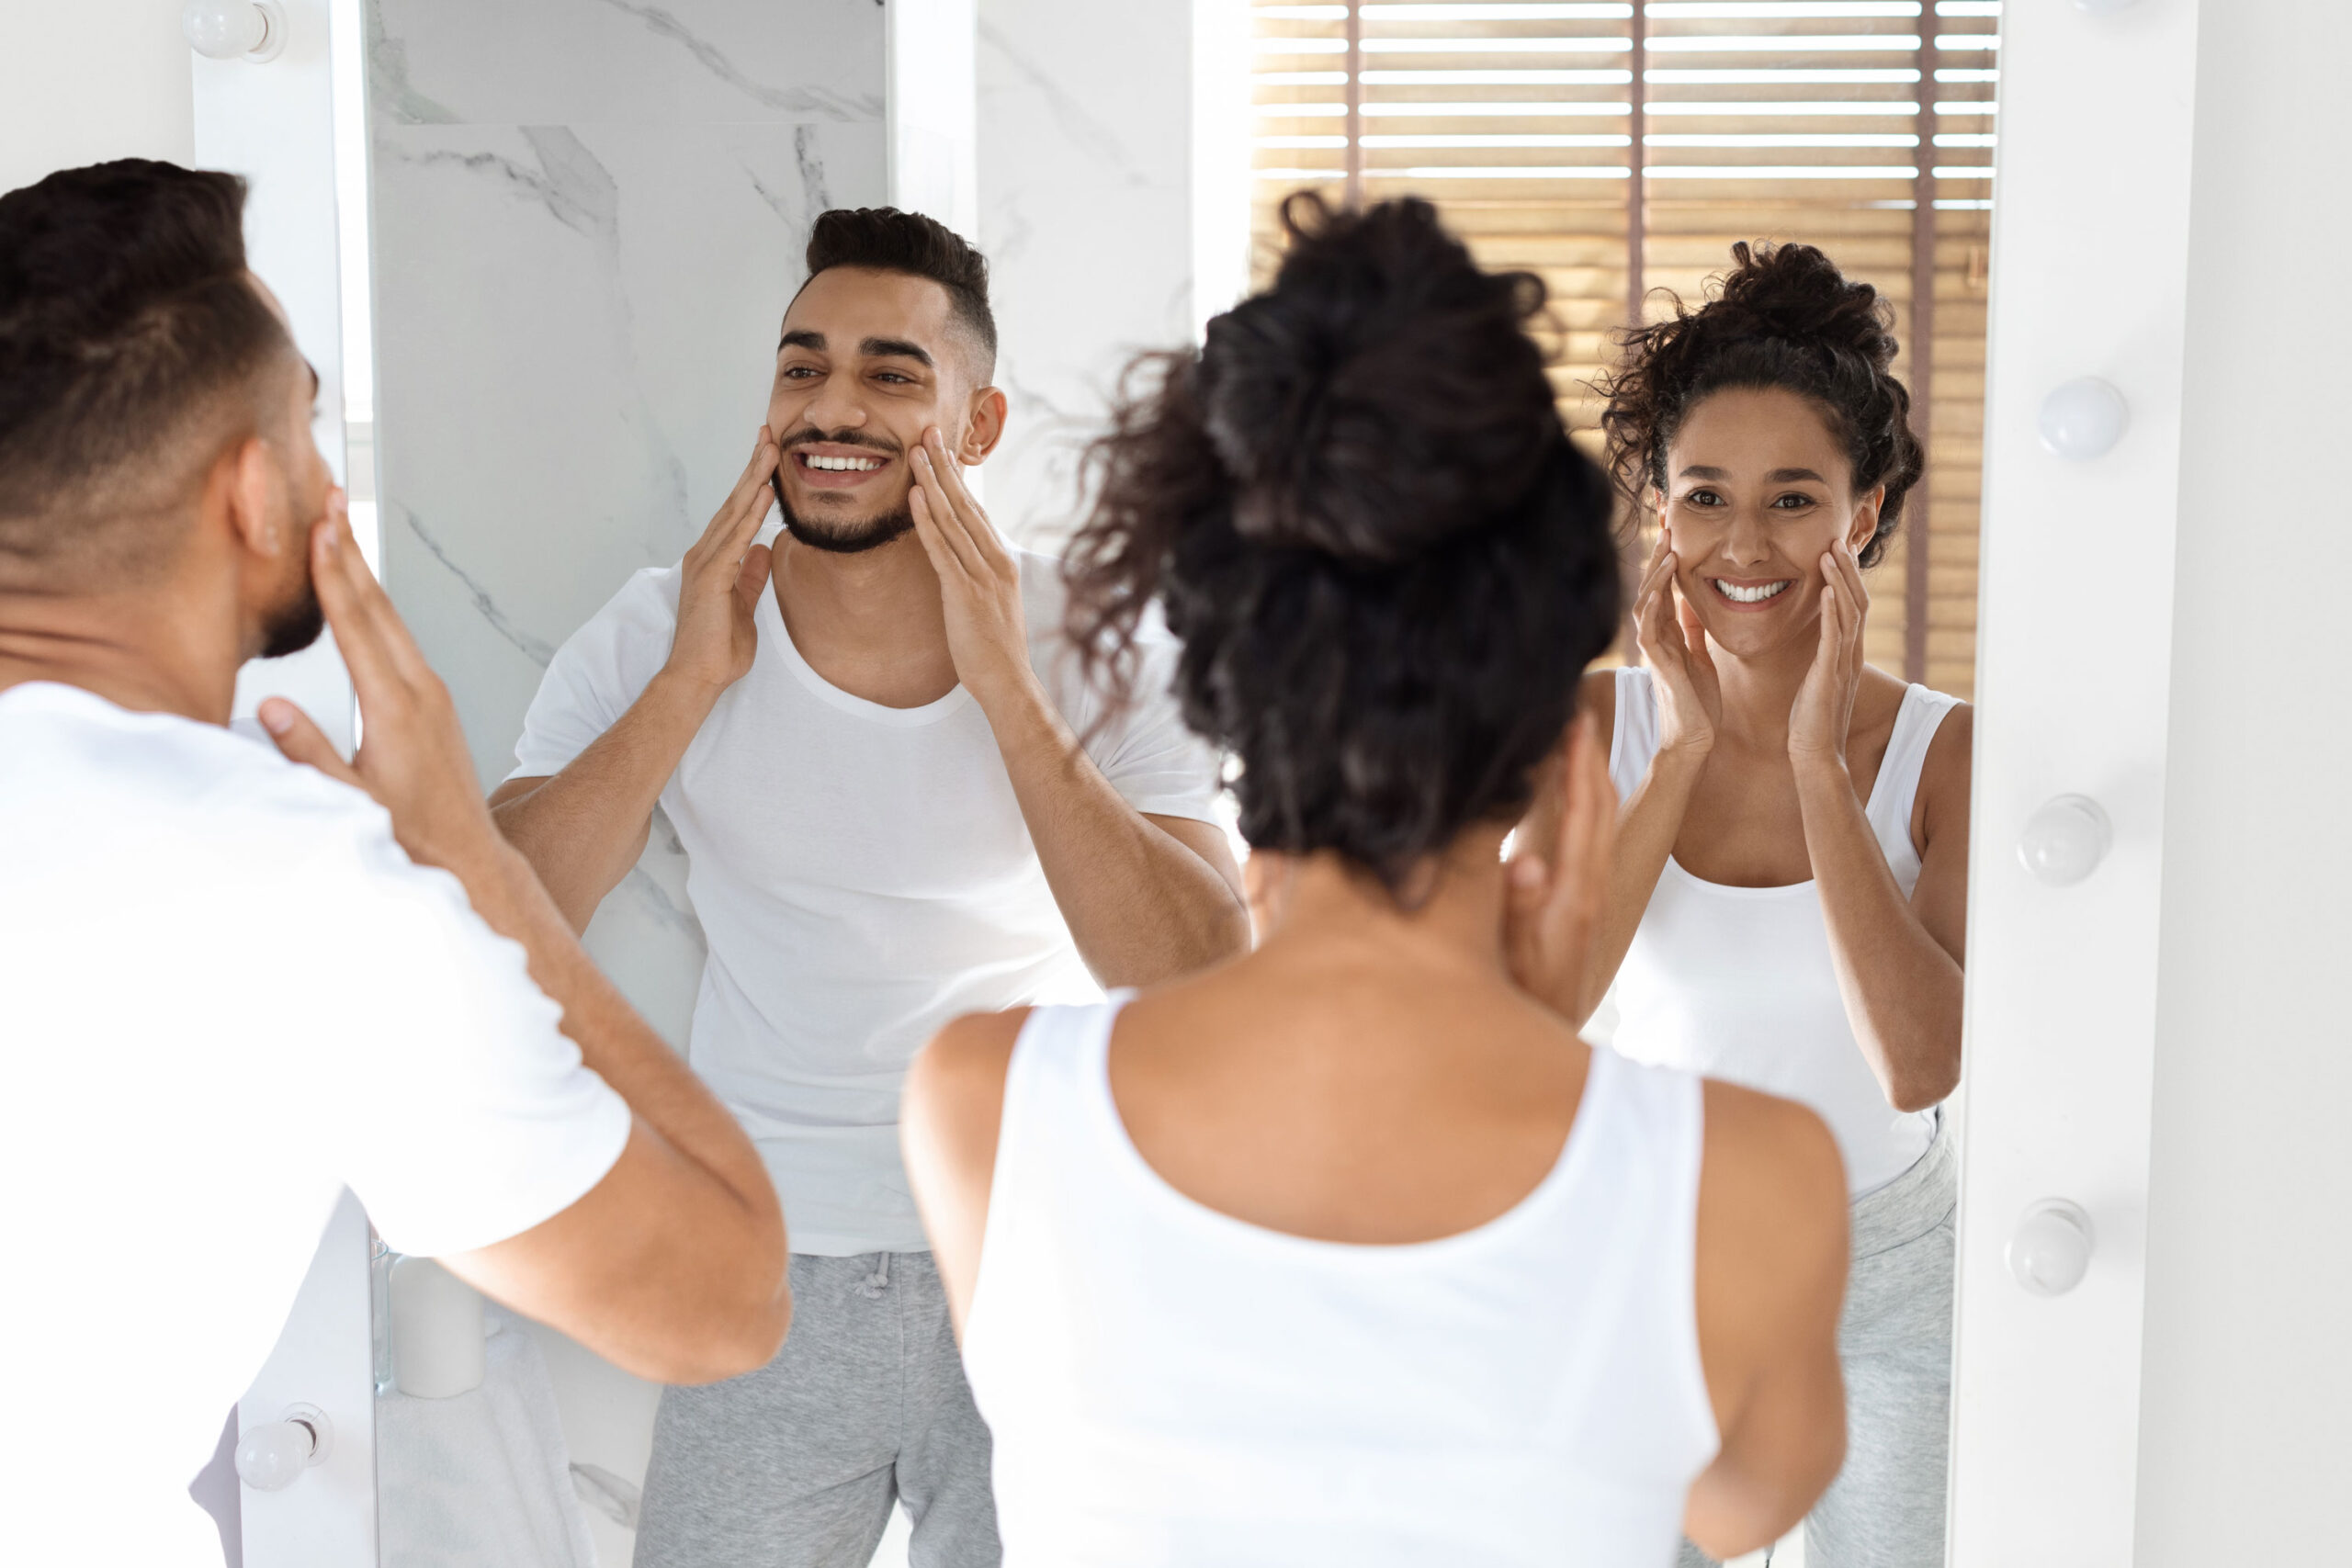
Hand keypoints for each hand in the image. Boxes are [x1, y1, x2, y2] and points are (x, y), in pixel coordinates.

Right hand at [256, 497, 506, 879]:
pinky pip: (399, 639)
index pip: (358, 626)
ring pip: (391, 618)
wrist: (467, 858)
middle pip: (377, 605)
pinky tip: (360, 592)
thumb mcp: (349, 804)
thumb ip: (310, 754)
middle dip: (349, 550)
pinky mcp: (432, 703)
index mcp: (396, 709)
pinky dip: (374, 605)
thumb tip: (273, 706)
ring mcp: (431, 694)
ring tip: (338, 527)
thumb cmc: (408, 836)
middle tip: (330, 496)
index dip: (334, 574)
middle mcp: (420, 691)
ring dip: (362, 571)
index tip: (321, 527)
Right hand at [664, 427, 778, 695]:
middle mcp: (705, 554)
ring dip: (754, 480)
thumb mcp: (744, 604)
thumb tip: (763, 550)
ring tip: (771, 451)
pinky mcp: (711, 578)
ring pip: (734, 513)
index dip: (753, 483)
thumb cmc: (718, 647)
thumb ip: (751, 576)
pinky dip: (751, 514)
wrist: (698, 676)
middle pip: (733, 502)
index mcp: (713, 559)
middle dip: (753, 468)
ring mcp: (705, 564)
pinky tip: (765, 493)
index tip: (769, 455)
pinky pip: (735, 539)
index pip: (736, 513)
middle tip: (769, 434)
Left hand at [909, 428, 1035, 710]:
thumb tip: (957, 559)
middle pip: (966, 505)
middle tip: (928, 434)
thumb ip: (977, 576)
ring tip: (916, 454)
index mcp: (1002, 561)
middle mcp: (995, 561)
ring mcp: (982, 575)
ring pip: (953, 520)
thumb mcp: (991, 603)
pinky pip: (942, 549)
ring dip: (932, 484)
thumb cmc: (997, 649)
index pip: (976, 510)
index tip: (942, 451)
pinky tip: (915, 498)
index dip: (958, 479)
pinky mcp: (965, 592)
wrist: (1008, 681)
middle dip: (945, 468)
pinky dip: (927, 521)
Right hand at [1505, 710, 1618, 1027]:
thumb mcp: (1509, 963)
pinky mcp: (1579, 910)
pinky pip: (1588, 841)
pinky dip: (1581, 806)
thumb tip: (1525, 861)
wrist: (1547, 1061)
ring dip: (1589, 776)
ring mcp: (1587, 901)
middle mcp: (1588, 893)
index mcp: (1573, 897)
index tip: (1573, 717)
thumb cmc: (1519, 1010)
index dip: (1578, 765)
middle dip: (1590, 756)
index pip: (1582, 816)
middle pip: (1600, 809)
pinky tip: (1567, 795)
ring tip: (1575, 736)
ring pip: (1599, 824)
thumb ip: (1516, 913)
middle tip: (1577, 706)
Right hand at [1632, 530, 1720, 758]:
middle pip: (1651, 585)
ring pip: (1646, 597)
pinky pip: (1649, 619)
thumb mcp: (1699, 656)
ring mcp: (1652, 646)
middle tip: (1667, 520)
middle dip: (1659, 553)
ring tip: (1668, 540)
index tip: (1676, 529)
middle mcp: (1655, 635)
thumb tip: (1693, 605)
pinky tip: (1665, 574)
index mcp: (1667, 633)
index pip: (1664, 587)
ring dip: (1656, 568)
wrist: (1694, 739)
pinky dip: (1655, 594)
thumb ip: (1692, 631)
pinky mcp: (1655, 657)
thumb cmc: (1698, 703)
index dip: (1668, 558)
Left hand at [1789, 538, 1867, 768]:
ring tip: (1831, 551)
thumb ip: (1820, 660)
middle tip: (1838, 539)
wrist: (1815, 755)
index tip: (1836, 550)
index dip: (1846, 577)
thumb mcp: (1817, 682)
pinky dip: (1831, 610)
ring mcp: (1843, 664)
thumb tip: (1815, 645)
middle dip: (1848, 569)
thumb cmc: (1810, 721)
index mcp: (1846, 654)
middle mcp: (1850, 654)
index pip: (1852, 607)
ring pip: (1849, 612)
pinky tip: (1824, 589)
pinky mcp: (1829, 675)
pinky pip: (1834, 637)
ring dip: (1840, 580)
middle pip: (1857, 601)